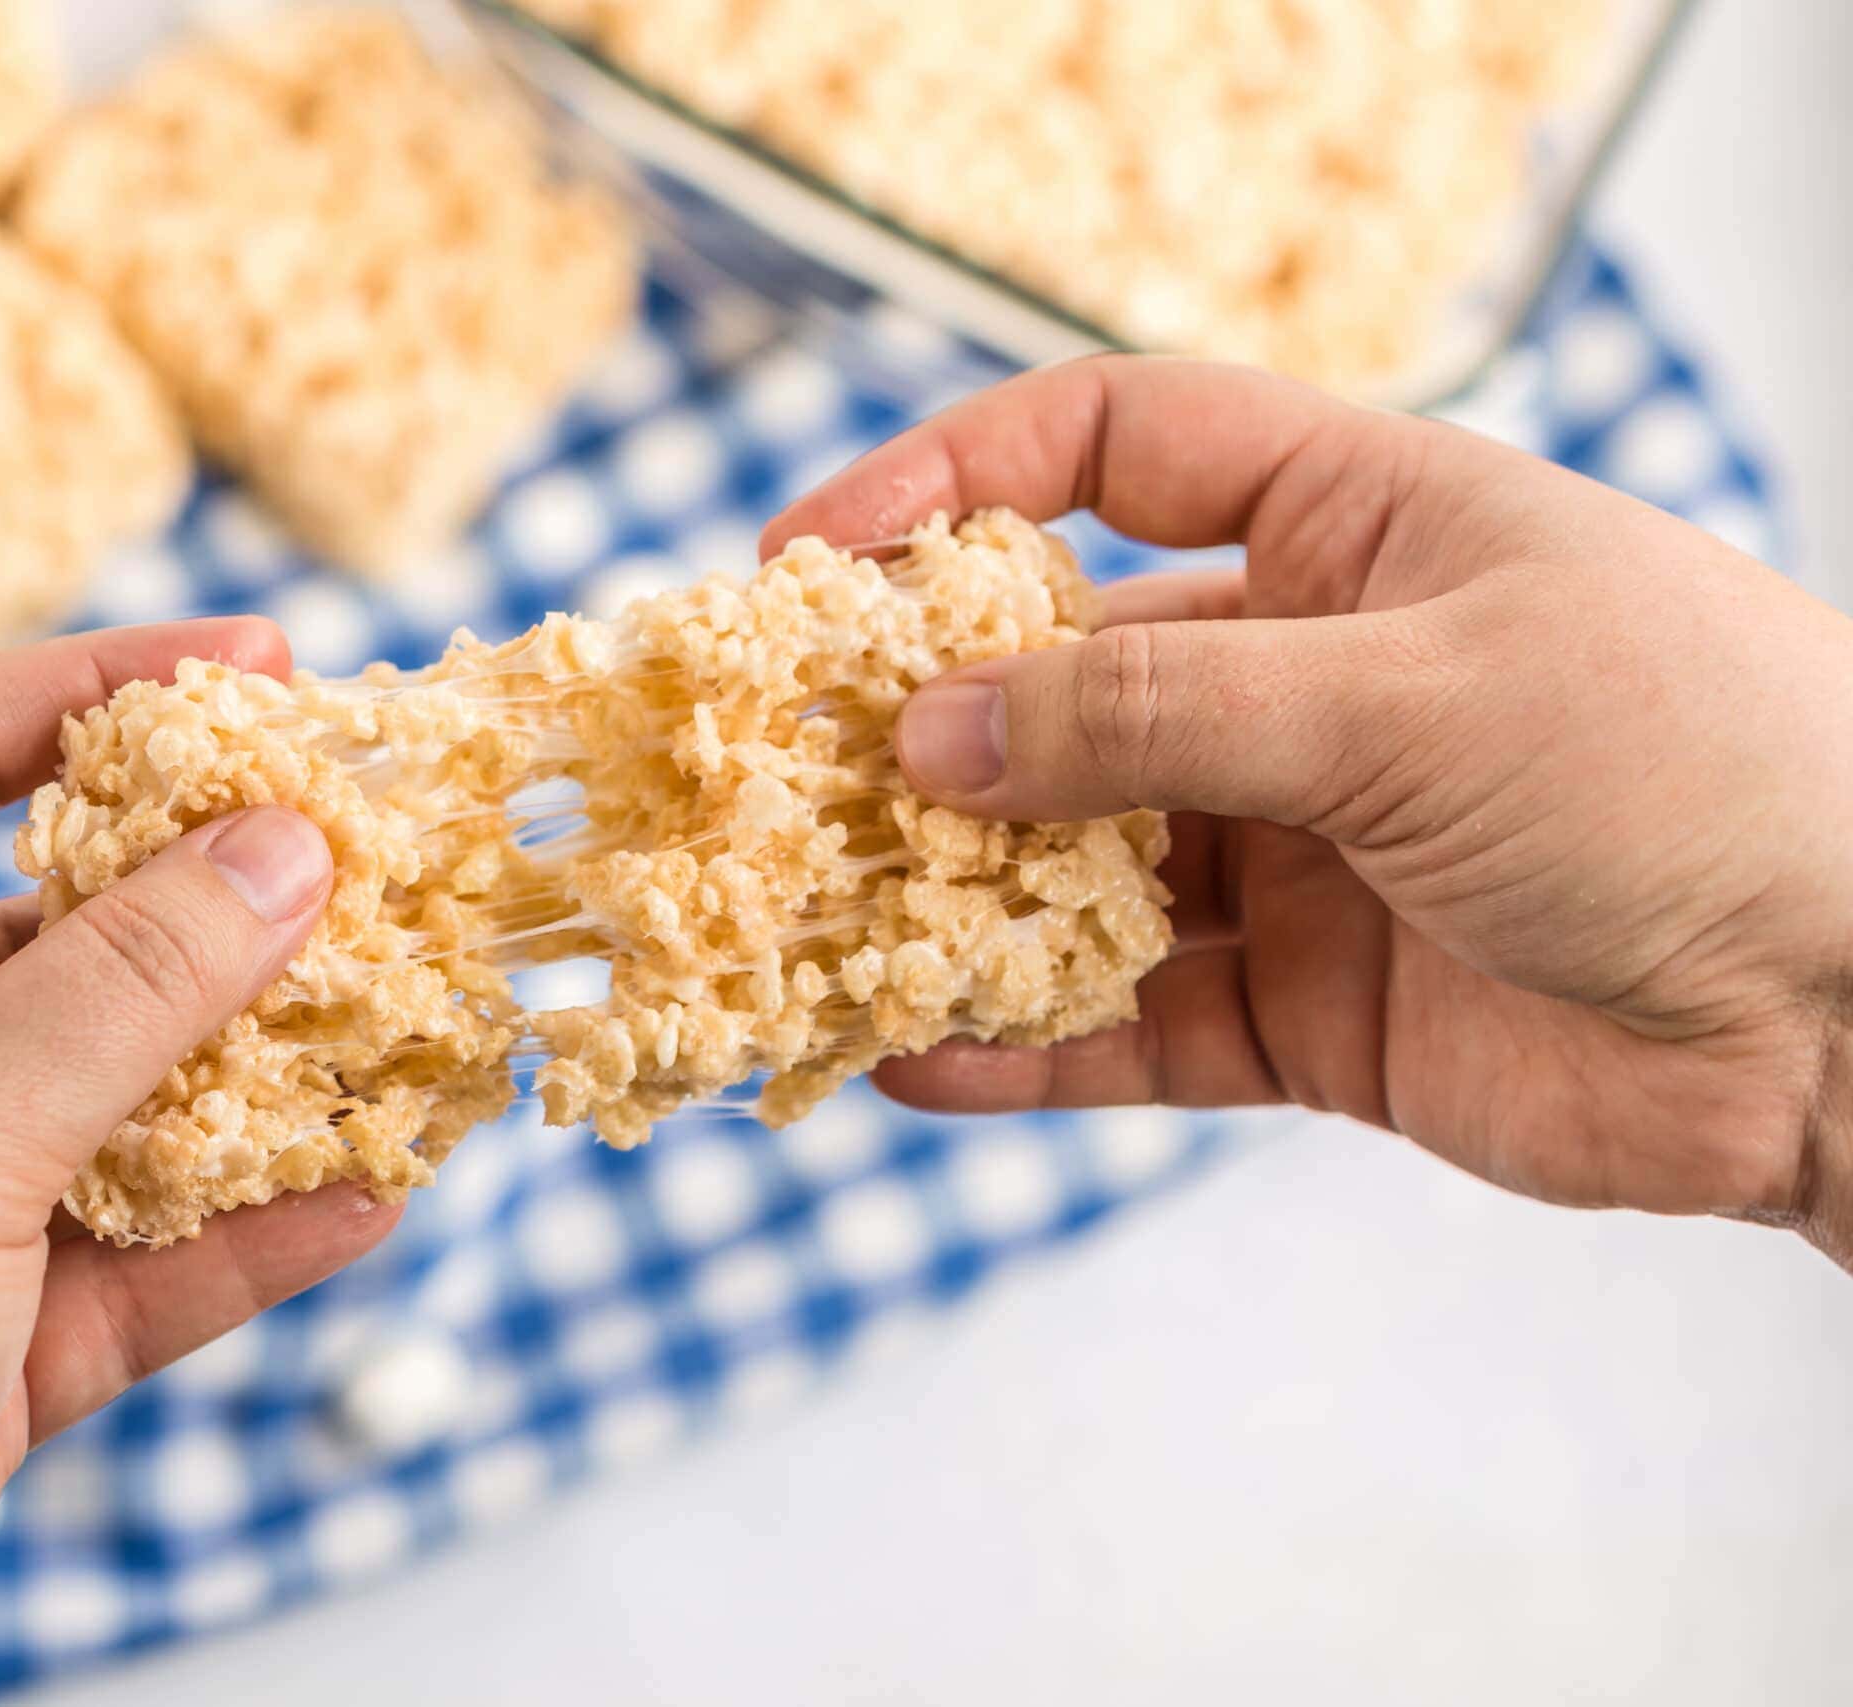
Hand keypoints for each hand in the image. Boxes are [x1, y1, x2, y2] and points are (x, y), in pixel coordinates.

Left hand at [0, 621, 392, 1704]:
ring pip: (93, 1101)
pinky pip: (116, 1253)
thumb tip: (286, 846)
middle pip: (32, 934)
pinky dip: (231, 1232)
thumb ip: (127, 988)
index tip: (256, 661)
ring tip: (401, 1024)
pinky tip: (363, 1196)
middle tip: (363, 852)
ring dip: (240, 1081)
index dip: (91, 694)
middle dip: (199, 911)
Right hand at [766, 357, 1852, 1266]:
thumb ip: (1157, 714)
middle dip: (925, 727)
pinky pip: (1135, 1024)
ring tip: (818, 938)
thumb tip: (932, 725)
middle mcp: (1312, 680)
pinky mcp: (1313, 1007)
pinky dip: (1029, 1047)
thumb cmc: (1686, 775)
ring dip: (955, 903)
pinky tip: (916, 1062)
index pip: (1118, 451)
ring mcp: (1304, 850)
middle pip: (1067, 679)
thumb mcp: (1409, 698)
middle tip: (782, 783)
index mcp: (1355, 533)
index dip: (953, 480)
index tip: (811, 559)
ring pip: (1079, 867)